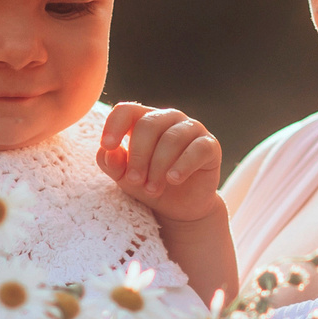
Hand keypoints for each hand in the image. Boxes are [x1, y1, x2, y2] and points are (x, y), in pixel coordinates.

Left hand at [98, 103, 223, 225]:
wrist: (180, 208)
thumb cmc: (149, 184)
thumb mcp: (125, 177)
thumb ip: (112, 163)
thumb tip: (108, 150)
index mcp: (144, 120)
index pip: (127, 111)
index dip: (115, 125)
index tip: (107, 146)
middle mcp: (168, 118)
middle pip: (148, 125)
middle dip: (138, 156)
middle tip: (134, 181)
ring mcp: (191, 129)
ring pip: (171, 138)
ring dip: (158, 167)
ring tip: (152, 189)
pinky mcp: (210, 145)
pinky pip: (197, 149)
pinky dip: (183, 165)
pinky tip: (173, 179)